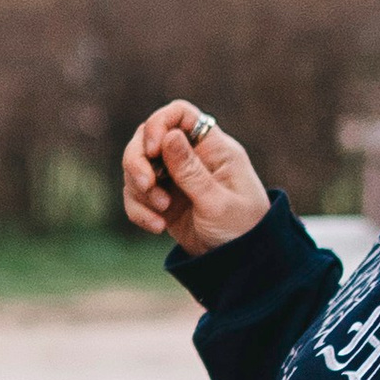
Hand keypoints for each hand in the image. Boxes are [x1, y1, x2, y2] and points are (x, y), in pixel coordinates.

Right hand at [122, 101, 272, 255]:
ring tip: (161, 214)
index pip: (180, 114)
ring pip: (137, 167)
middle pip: (147, 138)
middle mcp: (191, 157)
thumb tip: (169, 135)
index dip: (159, 124)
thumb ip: (191, 171)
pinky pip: (137, 195)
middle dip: (138, 160)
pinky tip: (157, 227)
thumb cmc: (242, 230)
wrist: (242, 264)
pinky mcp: (163, 200)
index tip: (153, 150)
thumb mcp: (217, 201)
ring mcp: (175, 179)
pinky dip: (138, 210)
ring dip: (139, 190)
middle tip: (146, 185)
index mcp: (213, 148)